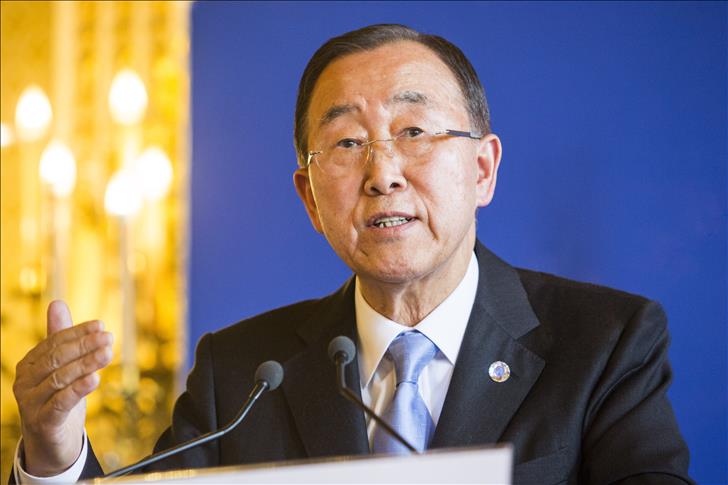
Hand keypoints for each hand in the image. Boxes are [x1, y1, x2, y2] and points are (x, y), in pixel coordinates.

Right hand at [13, 300, 113, 475]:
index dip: (78, 333)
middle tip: (108, 338)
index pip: (54, 343)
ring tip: (108, 353)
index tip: (101, 325)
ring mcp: (31, 403)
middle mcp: (25, 382)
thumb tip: (56, 303)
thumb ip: (59, 337)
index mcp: (29, 364)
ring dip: (87, 364)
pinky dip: (79, 389)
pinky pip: (61, 402)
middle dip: (84, 346)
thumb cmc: (57, 398)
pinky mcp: (42, 422)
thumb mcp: (61, 367)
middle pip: (57, 359)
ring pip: (60, 378)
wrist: (51, 441)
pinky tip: (96, 379)